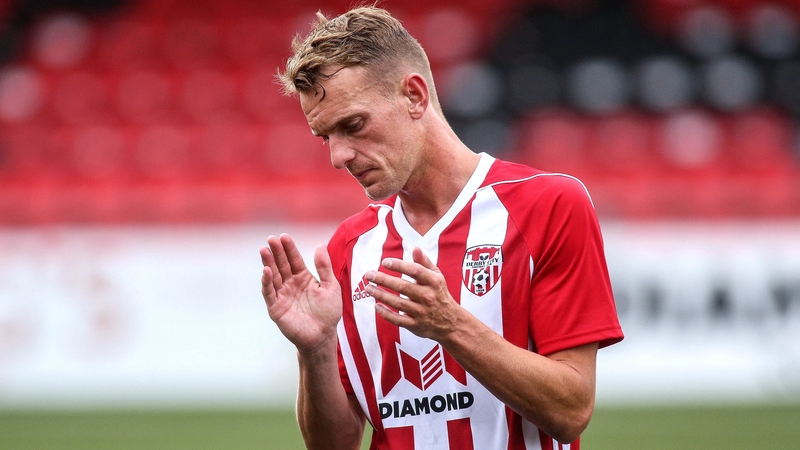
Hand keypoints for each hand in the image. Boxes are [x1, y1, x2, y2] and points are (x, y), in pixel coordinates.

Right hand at [260, 234, 342, 353]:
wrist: (323, 336)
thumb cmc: (328, 313)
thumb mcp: (331, 286)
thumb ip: (324, 268)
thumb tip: (320, 246)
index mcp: (303, 278)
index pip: (294, 259)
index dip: (289, 248)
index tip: (284, 236)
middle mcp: (290, 284)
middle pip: (281, 265)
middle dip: (276, 252)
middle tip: (271, 239)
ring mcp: (282, 295)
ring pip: (273, 276)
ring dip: (268, 263)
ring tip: (264, 250)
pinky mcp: (276, 308)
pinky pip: (269, 293)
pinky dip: (267, 282)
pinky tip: (266, 271)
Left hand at [365, 247, 463, 341]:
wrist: (451, 322)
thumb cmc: (440, 294)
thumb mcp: (437, 276)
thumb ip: (424, 262)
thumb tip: (415, 248)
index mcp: (433, 282)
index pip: (415, 271)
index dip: (399, 265)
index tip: (384, 262)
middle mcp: (428, 296)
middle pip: (403, 287)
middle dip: (384, 280)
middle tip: (368, 274)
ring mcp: (421, 312)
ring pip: (398, 303)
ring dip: (381, 295)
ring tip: (368, 288)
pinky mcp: (416, 325)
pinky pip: (398, 320)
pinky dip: (386, 314)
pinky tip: (376, 306)